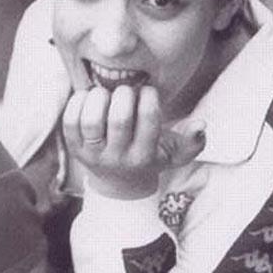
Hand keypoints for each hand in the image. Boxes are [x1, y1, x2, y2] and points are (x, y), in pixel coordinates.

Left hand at [61, 84, 205, 199]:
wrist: (118, 182)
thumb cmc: (150, 157)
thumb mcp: (174, 153)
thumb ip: (192, 141)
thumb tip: (201, 125)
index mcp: (144, 156)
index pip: (149, 123)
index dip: (149, 99)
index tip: (148, 90)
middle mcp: (118, 157)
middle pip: (119, 120)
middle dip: (124, 96)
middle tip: (126, 90)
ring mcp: (93, 154)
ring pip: (92, 121)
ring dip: (99, 98)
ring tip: (106, 93)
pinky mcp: (74, 148)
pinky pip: (70, 122)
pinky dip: (78, 102)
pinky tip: (89, 96)